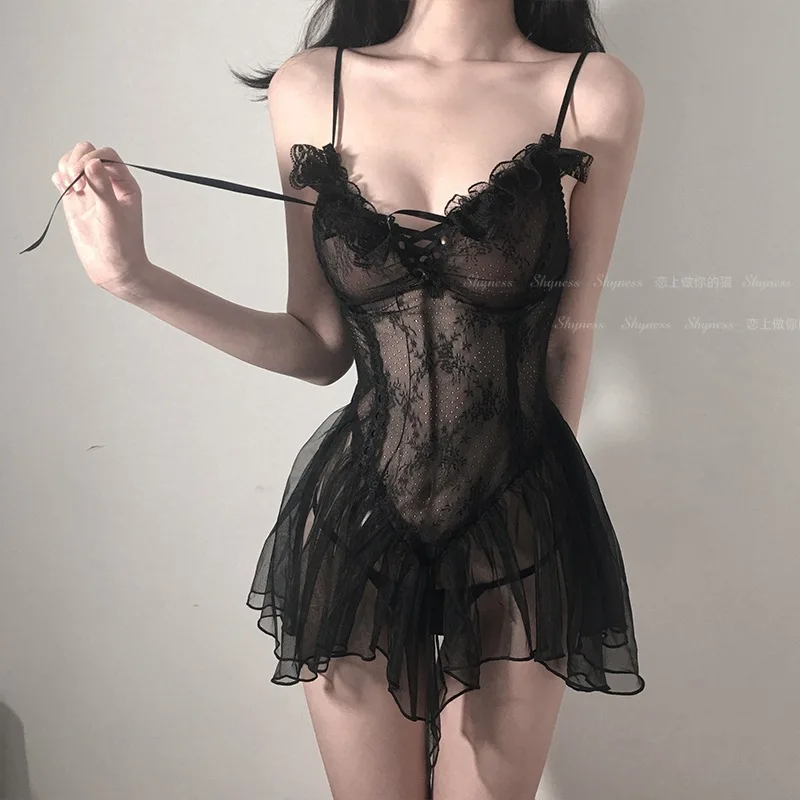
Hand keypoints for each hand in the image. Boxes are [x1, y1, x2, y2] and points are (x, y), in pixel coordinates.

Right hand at [54, 141, 150, 292]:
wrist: (114, 268)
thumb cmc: (122, 245)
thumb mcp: (113, 214)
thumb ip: (102, 188)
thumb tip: (92, 163)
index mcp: (124, 184)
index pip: (106, 155)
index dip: (93, 157)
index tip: (84, 173)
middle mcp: (108, 184)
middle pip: (87, 153)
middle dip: (76, 160)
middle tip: (74, 181)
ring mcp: (91, 192)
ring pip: (73, 163)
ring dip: (66, 167)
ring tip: (70, 187)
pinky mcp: (76, 201)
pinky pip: (64, 179)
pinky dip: (59, 178)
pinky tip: (65, 190)